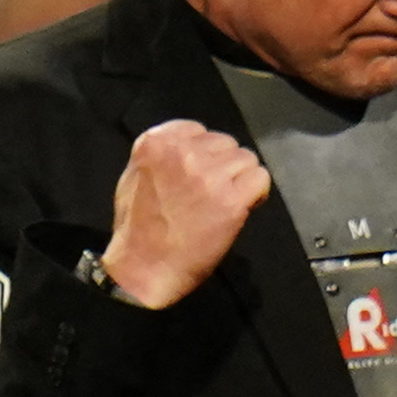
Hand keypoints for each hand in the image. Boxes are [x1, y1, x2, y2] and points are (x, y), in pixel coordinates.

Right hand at [102, 119, 274, 308]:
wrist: (145, 266)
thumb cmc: (138, 227)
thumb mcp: (135, 176)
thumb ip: (162, 156)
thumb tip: (189, 147)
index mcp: (156, 143)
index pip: (198, 130)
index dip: (205, 153)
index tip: (202, 171)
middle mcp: (183, 153)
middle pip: (226, 144)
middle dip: (224, 165)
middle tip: (215, 191)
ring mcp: (209, 176)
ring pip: (247, 159)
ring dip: (242, 179)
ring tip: (227, 200)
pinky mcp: (231, 200)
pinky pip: (261, 179)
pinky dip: (257, 193)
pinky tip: (244, 206)